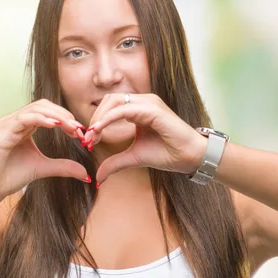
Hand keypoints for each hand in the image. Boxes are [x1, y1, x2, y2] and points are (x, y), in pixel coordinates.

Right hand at [0, 99, 89, 202]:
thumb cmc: (11, 175)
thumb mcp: (44, 168)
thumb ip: (64, 167)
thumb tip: (85, 173)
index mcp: (24, 125)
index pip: (48, 111)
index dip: (65, 117)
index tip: (81, 130)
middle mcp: (15, 121)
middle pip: (43, 106)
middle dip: (64, 115)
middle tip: (79, 128)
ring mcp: (7, 125)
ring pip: (35, 110)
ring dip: (56, 116)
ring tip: (71, 127)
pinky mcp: (1, 133)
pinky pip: (22, 119)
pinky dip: (39, 119)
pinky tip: (54, 125)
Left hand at [84, 93, 206, 183]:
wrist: (189, 157)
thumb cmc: (167, 154)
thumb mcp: (134, 158)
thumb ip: (115, 163)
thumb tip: (97, 178)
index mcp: (139, 109)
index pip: (110, 106)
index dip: (96, 121)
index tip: (88, 141)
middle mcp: (143, 102)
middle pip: (109, 100)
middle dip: (95, 117)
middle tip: (88, 138)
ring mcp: (149, 103)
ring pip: (114, 101)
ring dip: (99, 117)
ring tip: (93, 135)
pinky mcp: (153, 110)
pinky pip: (124, 110)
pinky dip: (109, 119)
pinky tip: (100, 131)